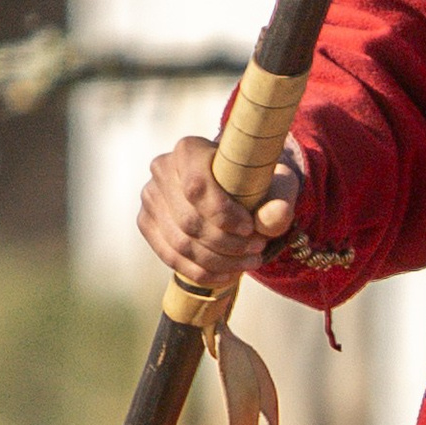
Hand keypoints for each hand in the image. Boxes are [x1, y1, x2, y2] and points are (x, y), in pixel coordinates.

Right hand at [138, 135, 304, 289]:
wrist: (237, 188)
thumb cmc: (256, 183)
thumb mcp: (276, 186)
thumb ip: (278, 200)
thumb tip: (277, 214)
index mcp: (189, 150)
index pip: (197, 187)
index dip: (224, 215)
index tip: (250, 229)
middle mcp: (162, 169)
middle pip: (189, 221)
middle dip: (227, 244)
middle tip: (257, 250)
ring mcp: (150, 197)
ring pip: (180, 243)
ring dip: (219, 261)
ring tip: (248, 263)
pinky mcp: (147, 223)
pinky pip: (170, 257)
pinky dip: (202, 272)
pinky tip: (228, 275)